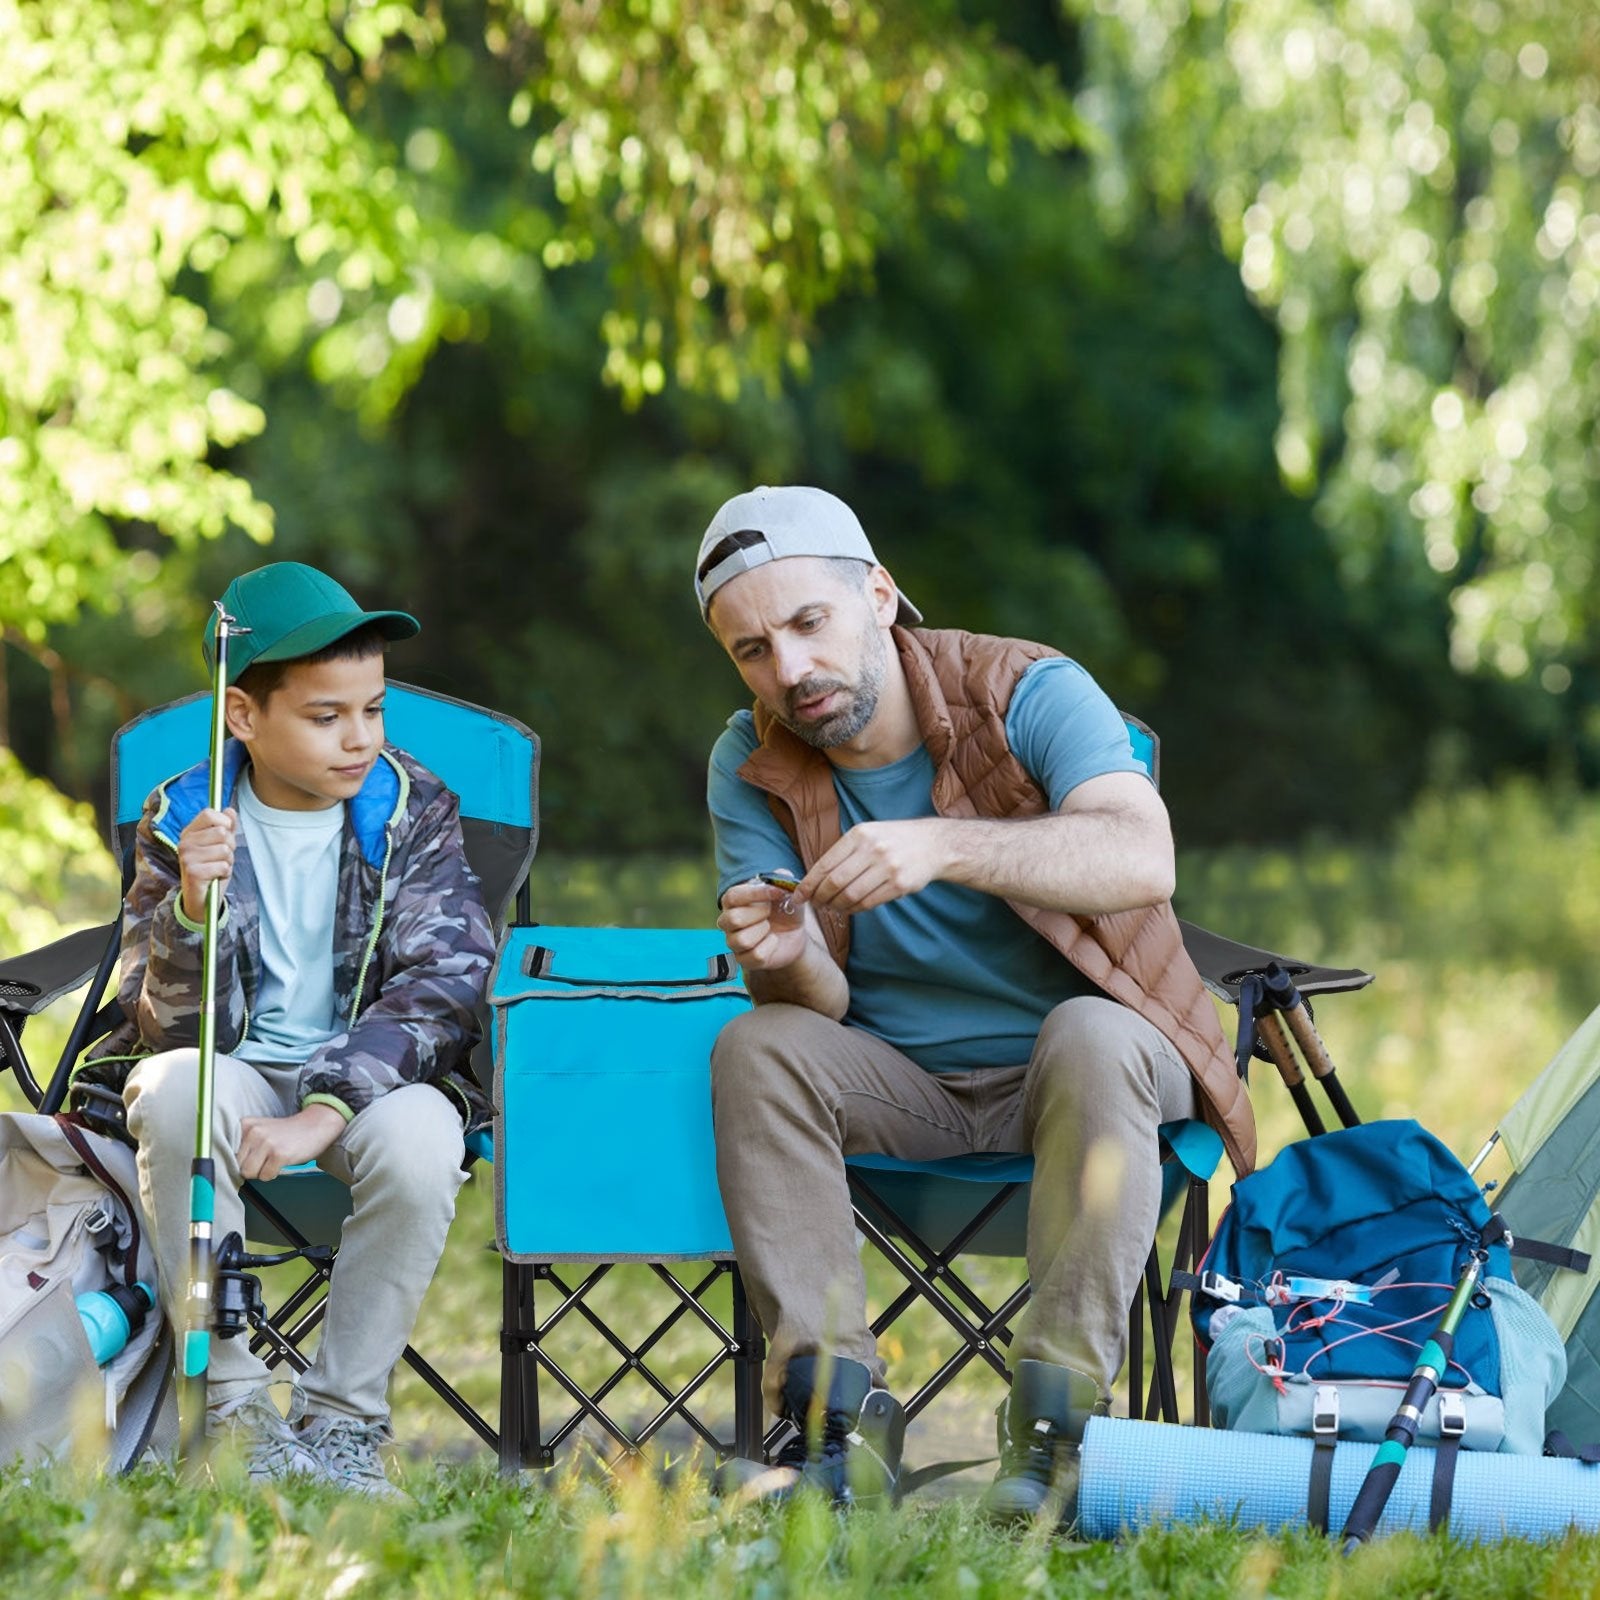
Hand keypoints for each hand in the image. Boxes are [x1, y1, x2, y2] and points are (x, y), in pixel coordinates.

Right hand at [178, 806, 237, 923]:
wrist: (201, 897)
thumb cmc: (211, 868)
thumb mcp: (221, 845)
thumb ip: (226, 827)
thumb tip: (230, 810)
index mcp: (189, 832)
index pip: (209, 814)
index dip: (224, 822)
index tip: (226, 833)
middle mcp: (185, 842)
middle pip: (222, 832)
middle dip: (230, 846)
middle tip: (221, 857)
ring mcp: (187, 857)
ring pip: (225, 850)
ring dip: (228, 861)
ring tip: (217, 867)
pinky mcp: (193, 872)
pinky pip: (223, 866)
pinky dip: (225, 872)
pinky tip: (215, 876)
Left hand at [237, 1105, 346, 1181]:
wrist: (315, 1125)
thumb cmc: (286, 1133)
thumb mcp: (260, 1130)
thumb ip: (243, 1144)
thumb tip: (225, 1169)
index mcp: (245, 1125)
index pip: (227, 1154)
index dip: (238, 1161)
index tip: (247, 1159)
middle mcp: (253, 1132)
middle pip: (238, 1166)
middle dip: (250, 1167)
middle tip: (265, 1158)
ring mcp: (266, 1143)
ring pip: (249, 1173)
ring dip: (261, 1172)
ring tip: (273, 1160)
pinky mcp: (279, 1154)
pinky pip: (266, 1176)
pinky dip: (274, 1173)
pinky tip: (282, 1161)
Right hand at [717, 877, 810, 973]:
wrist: (795, 935)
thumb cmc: (784, 910)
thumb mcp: (788, 892)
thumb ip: (784, 881)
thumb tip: (783, 874)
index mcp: (733, 902)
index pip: (733, 896)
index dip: (756, 893)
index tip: (777, 892)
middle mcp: (728, 922)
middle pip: (733, 919)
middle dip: (759, 914)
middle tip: (769, 912)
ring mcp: (734, 942)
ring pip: (742, 940)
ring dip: (763, 932)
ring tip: (769, 927)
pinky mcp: (744, 960)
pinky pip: (755, 955)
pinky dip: (770, 946)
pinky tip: (773, 941)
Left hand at [802, 819, 947, 914]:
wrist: (932, 844)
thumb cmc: (893, 840)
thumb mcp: (867, 834)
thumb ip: (843, 852)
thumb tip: (814, 878)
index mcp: (859, 834)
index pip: (825, 863)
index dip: (809, 883)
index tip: (799, 896)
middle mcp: (873, 849)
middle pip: (835, 882)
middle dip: (820, 898)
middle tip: (815, 904)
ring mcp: (888, 867)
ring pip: (851, 895)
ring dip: (837, 906)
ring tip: (832, 907)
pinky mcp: (900, 884)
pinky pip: (869, 903)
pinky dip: (855, 909)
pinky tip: (850, 908)